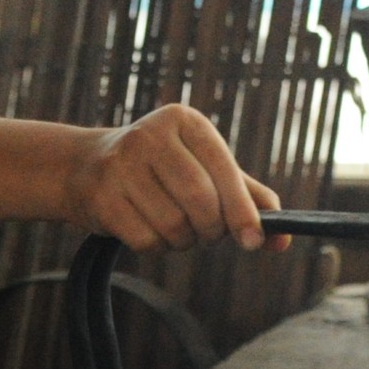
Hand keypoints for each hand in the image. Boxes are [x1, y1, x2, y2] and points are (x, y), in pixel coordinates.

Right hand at [65, 105, 286, 252]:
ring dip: (183, 241)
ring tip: (176, 228)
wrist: (86, 168)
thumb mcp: (205, 169)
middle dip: (211, 229)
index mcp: (185, 121)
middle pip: (200, 201)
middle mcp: (151, 135)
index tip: (255, 241)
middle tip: (208, 233)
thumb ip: (247, 198)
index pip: (224, 170)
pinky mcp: (101, 196)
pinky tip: (148, 229)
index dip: (243, 210)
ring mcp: (121, 164)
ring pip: (174, 225)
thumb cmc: (162, 171)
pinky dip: (157, 247)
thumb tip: (283, 239)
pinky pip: (146, 240)